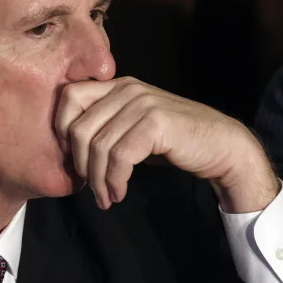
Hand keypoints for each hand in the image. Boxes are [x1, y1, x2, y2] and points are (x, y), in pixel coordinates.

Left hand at [55, 77, 279, 212]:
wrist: (222, 147)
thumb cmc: (174, 142)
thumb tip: (69, 148)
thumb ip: (105, 127)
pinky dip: (114, 180)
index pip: (68, 97)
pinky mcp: (155, 122)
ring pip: (98, 146)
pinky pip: (119, 157)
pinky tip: (119, 192)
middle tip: (90, 187)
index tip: (73, 160)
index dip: (60, 131)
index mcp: (117, 86)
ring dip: (98, 180)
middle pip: (78, 127)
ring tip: (106, 197)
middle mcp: (126, 88)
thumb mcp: (132, 128)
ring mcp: (141, 103)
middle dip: (79, 164)